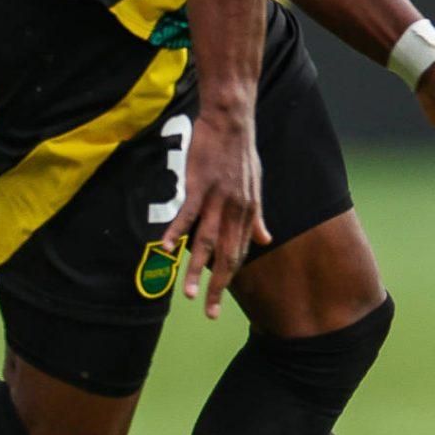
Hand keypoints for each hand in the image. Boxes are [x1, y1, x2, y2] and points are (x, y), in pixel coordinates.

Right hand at [159, 106, 270, 319]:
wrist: (233, 121)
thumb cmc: (242, 153)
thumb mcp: (257, 187)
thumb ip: (258, 217)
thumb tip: (267, 240)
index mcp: (249, 213)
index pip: (239, 253)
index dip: (229, 278)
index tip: (218, 300)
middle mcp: (237, 210)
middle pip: (226, 256)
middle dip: (217, 287)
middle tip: (209, 312)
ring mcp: (218, 199)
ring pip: (207, 241)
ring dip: (196, 269)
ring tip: (187, 294)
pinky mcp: (200, 185)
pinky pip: (188, 214)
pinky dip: (177, 232)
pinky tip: (168, 249)